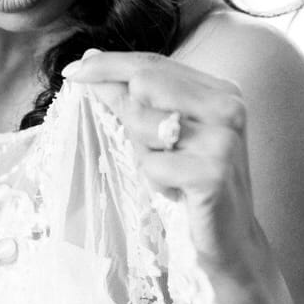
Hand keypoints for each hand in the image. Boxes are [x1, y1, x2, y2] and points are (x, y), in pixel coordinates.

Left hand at [62, 50, 264, 299]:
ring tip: (171, 175)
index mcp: (220, 91)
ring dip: (144, 155)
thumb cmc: (192, 188)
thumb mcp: (163, 136)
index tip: (72, 69)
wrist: (231, 244)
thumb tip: (91, 59)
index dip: (108, 64)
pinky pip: (152, 165)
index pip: (153, 63)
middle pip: (145, 84)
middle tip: (145, 148)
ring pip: (144, 123)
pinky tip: (178, 195)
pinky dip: (154, 183)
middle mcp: (228, 107)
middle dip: (128, 114)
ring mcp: (223, 138)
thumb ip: (133, 98)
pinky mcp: (213, 172)